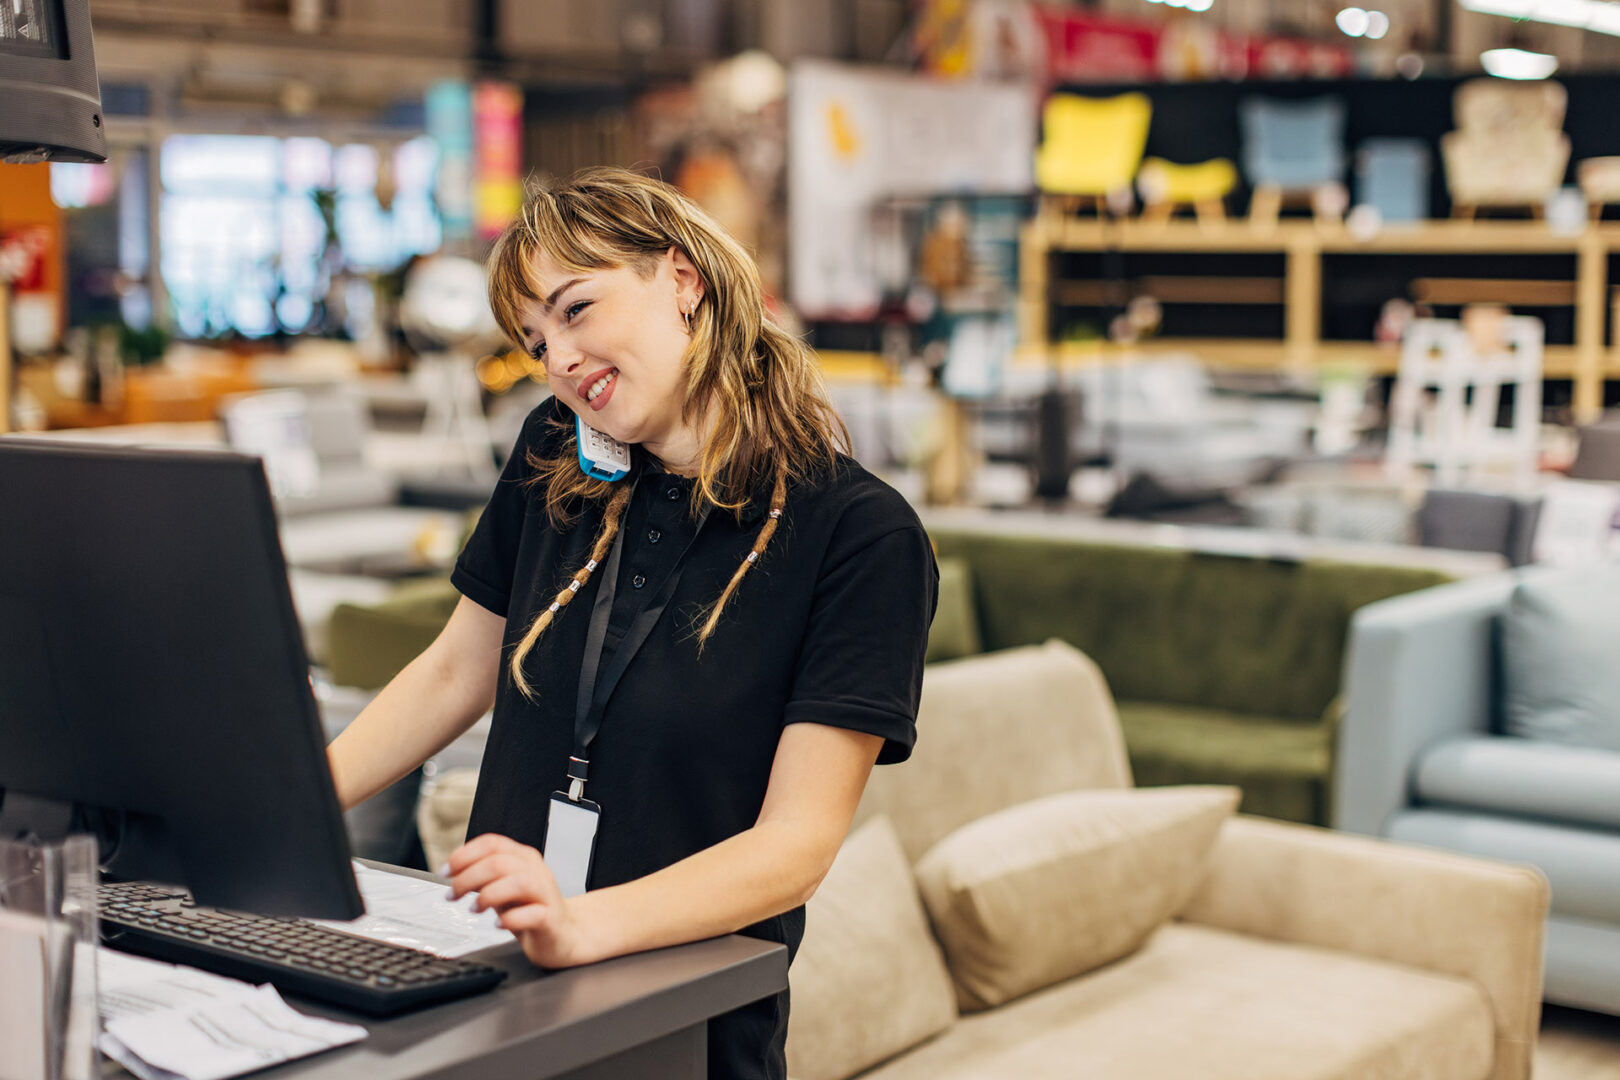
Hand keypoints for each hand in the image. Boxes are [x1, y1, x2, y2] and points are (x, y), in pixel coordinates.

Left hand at [445, 834, 594, 968]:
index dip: (464, 855)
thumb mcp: (503, 888)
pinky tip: (499, 925)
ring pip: (519, 881)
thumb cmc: (529, 910)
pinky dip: (512, 919)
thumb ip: (483, 878)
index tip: (446, 871)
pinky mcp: (552, 918)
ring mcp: (546, 893)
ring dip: (489, 894)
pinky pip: (534, 914)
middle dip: (468, 877)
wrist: (563, 935)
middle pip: (500, 861)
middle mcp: (536, 871)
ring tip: (475, 908)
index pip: (492, 843)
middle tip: (453, 895)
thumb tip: (454, 873)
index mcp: (523, 858)